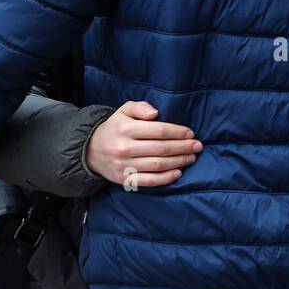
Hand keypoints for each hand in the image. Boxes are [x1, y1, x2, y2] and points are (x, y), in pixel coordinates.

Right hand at [86, 100, 201, 187]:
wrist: (91, 150)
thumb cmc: (115, 128)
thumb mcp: (124, 111)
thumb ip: (140, 107)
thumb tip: (155, 112)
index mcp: (125, 129)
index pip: (159, 130)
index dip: (178, 132)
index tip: (191, 133)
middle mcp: (124, 148)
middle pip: (161, 148)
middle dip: (183, 147)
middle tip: (197, 146)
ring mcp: (124, 165)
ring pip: (158, 165)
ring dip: (179, 162)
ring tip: (191, 158)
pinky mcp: (124, 180)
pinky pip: (149, 181)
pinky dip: (165, 179)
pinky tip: (178, 173)